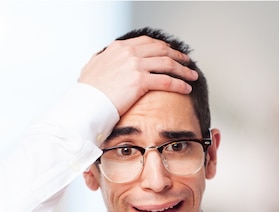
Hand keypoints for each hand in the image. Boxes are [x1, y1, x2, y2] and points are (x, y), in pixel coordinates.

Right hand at [78, 35, 198, 115]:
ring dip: (183, 70)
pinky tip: (186, 88)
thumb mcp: (94, 67)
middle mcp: (129, 52)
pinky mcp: (139, 80)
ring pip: (167, 63)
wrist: (86, 103)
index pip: (147, 42)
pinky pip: (166, 80)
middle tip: (187, 62)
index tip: (171, 53)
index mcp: (119, 47)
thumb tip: (105, 61)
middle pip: (161, 50)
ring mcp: (135, 64)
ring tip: (192, 76)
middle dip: (178, 56)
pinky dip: (179, 83)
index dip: (163, 47)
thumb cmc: (88, 91)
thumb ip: (105, 61)